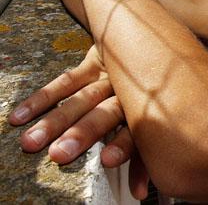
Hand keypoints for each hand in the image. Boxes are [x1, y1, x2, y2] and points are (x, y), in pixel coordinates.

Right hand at [9, 45, 150, 198]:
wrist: (157, 46)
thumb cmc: (157, 94)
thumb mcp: (157, 122)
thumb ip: (147, 158)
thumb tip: (139, 194)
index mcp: (149, 109)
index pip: (138, 132)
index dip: (125, 150)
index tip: (108, 162)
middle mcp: (130, 91)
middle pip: (106, 114)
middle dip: (83, 134)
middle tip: (60, 154)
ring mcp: (112, 75)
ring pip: (83, 99)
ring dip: (57, 120)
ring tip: (32, 141)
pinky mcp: (97, 61)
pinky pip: (67, 80)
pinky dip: (44, 98)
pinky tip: (21, 116)